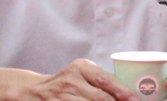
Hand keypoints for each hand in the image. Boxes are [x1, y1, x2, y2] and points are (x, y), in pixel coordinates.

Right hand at [23, 59, 139, 100]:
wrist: (36, 90)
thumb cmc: (68, 83)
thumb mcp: (82, 74)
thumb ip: (102, 81)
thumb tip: (130, 94)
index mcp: (81, 67)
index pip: (106, 80)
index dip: (123, 92)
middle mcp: (71, 80)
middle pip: (100, 99)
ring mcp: (62, 96)